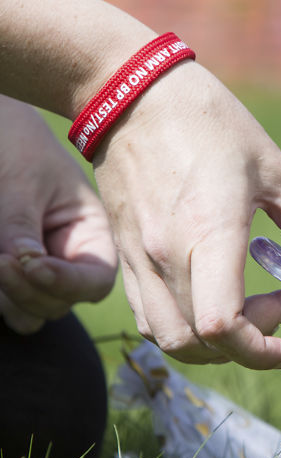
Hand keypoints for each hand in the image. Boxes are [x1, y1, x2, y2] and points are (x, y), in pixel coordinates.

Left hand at [0, 96, 117, 333]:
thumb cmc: (14, 144)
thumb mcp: (19, 183)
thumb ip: (20, 227)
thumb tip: (24, 266)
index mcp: (91, 235)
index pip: (94, 281)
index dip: (68, 282)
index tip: (31, 264)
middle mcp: (68, 259)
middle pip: (60, 303)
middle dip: (29, 290)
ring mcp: (37, 270)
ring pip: (31, 312)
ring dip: (10, 298)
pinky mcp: (9, 273)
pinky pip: (6, 302)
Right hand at [93, 62, 280, 368]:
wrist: (131, 94)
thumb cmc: (211, 123)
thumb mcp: (277, 170)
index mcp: (209, 233)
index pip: (224, 326)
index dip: (262, 351)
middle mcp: (166, 255)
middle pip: (201, 344)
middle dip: (250, 345)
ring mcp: (139, 259)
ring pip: (170, 339)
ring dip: (215, 346)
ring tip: (249, 314)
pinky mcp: (125, 255)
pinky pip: (150, 317)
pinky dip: (186, 329)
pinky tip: (215, 302)